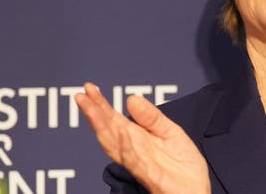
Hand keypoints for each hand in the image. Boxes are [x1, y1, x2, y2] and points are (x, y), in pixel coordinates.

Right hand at [75, 83, 209, 193]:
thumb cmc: (184, 168)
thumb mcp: (171, 134)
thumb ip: (152, 118)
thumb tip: (131, 98)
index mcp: (139, 140)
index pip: (115, 120)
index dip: (101, 105)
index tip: (88, 88)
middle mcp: (135, 152)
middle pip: (109, 131)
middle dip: (94, 114)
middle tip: (80, 96)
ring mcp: (141, 165)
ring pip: (116, 146)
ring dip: (102, 128)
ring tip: (91, 110)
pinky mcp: (152, 178)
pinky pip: (137, 162)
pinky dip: (128, 148)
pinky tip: (123, 133)